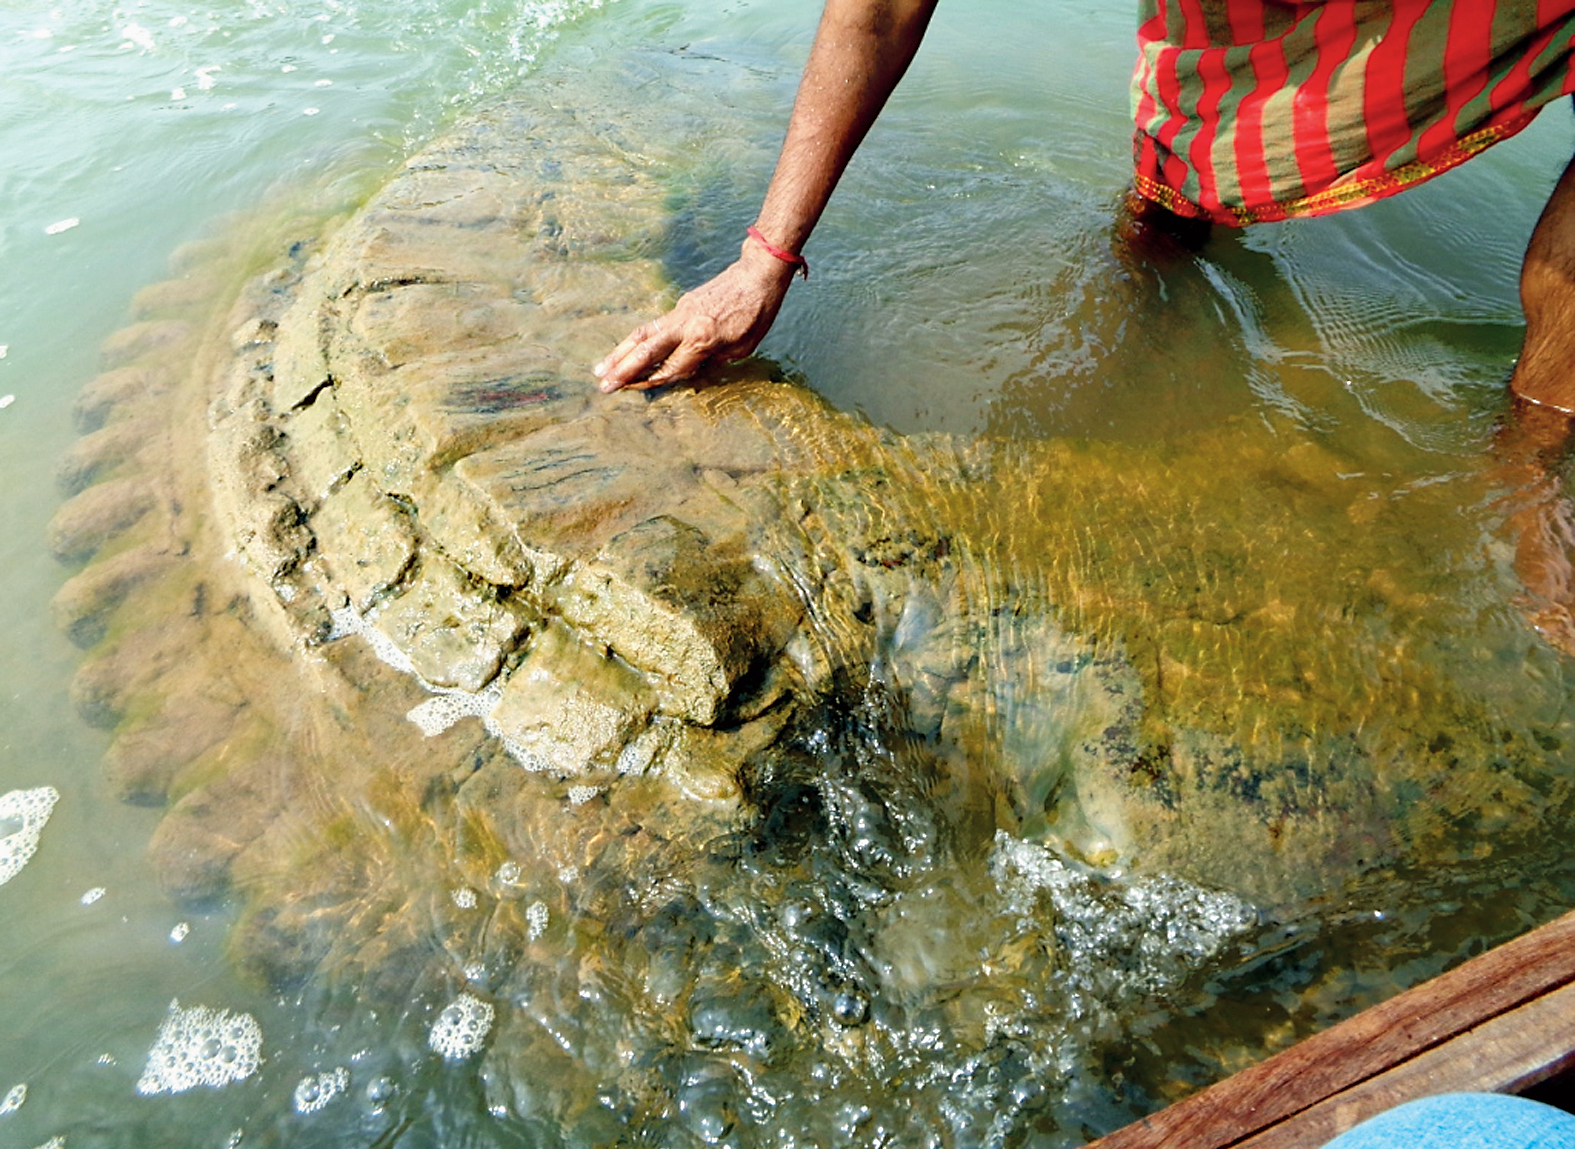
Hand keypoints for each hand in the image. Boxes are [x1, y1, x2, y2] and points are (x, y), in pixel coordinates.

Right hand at [594, 245, 798, 390]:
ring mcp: (679, 312)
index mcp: (703, 339)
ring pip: (642, 335)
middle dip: (624, 370)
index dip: (653, 381)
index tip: (632, 391)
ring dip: (620, 353)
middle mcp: (685, 325)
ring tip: (601, 368)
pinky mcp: (680, 304)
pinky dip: (635, 339)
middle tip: (604, 386)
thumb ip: (712, 361)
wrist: (756, 275)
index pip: (671, 367)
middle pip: (647, 351)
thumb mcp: (742, 348)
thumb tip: (687, 371)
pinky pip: (653, 325)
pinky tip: (624, 350)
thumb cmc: (756, 315)